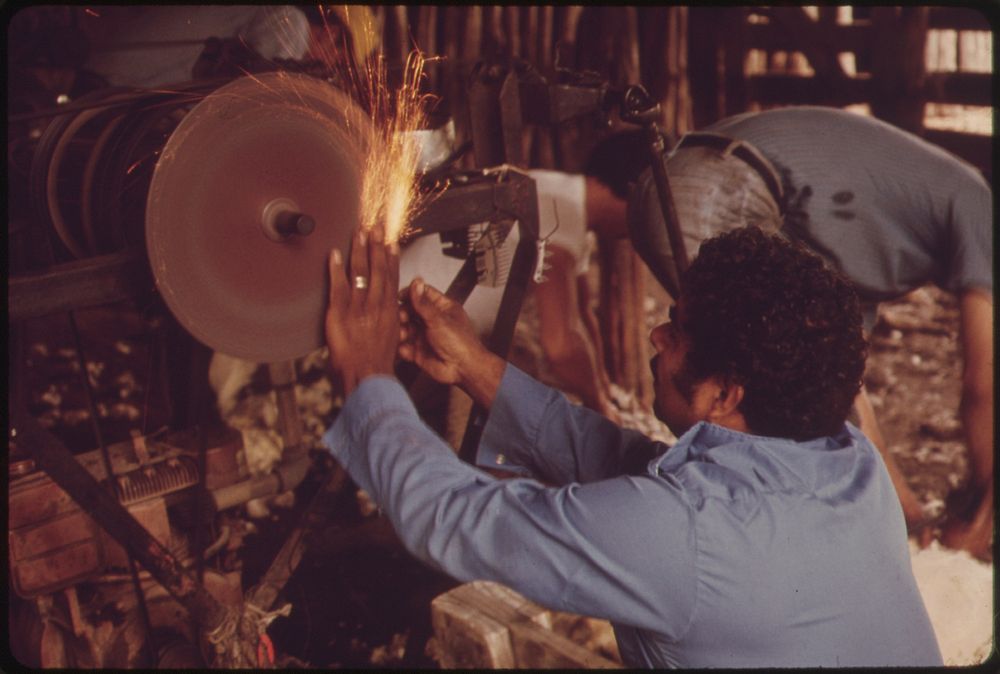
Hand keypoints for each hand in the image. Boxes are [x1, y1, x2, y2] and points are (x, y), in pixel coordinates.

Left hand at [326, 225, 399, 395]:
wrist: (368, 378)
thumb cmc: (377, 365)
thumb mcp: (391, 340)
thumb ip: (386, 324)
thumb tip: (386, 319)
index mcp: (390, 310)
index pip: (391, 277)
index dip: (391, 258)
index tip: (391, 242)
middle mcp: (377, 305)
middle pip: (377, 269)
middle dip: (376, 246)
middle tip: (375, 227)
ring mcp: (358, 308)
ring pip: (359, 273)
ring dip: (358, 250)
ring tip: (358, 233)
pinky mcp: (340, 314)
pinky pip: (337, 286)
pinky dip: (335, 268)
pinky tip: (334, 253)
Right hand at [398, 278, 503, 406]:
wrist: (463, 369)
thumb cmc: (461, 343)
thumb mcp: (439, 319)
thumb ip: (423, 303)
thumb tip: (416, 282)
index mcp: (442, 308)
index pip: (423, 294)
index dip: (411, 294)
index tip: (400, 296)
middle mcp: (432, 321)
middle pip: (410, 311)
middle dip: (403, 313)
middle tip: (402, 317)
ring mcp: (425, 336)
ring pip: (405, 328)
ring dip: (401, 331)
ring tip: (403, 334)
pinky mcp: (419, 352)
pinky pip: (404, 347)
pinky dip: (402, 348)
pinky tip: (406, 349)